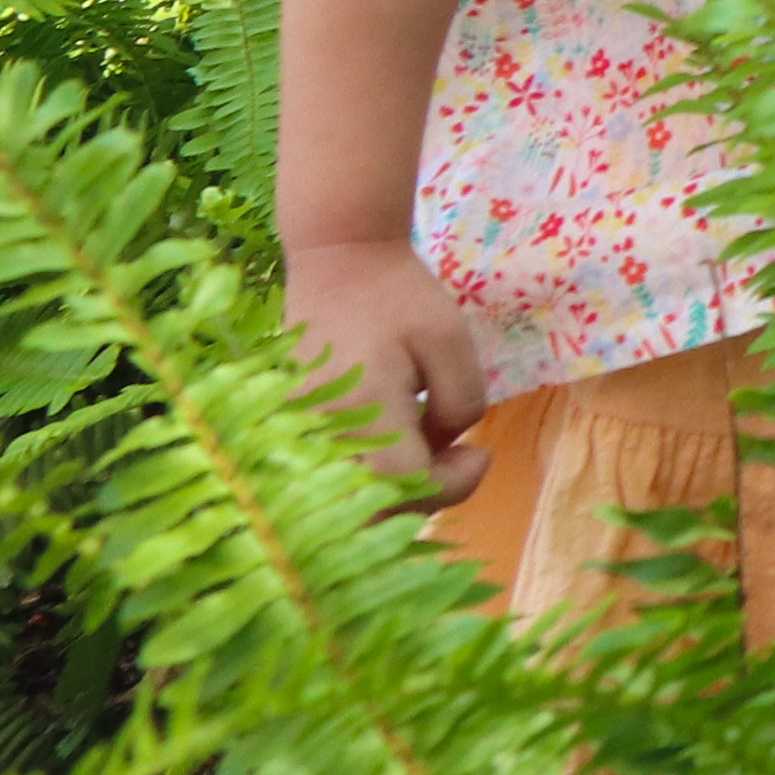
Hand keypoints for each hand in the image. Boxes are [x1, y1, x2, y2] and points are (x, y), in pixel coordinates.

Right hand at [285, 239, 490, 503]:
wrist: (339, 261)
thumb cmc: (400, 297)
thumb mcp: (452, 341)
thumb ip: (460, 402)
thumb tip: (444, 449)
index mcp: (363, 413)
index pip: (408, 487)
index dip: (454, 484)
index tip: (481, 454)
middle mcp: (321, 436)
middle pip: (370, 513)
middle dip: (422, 500)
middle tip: (455, 458)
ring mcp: (300, 437)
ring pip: (349, 502)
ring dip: (395, 493)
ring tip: (427, 445)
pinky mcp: (293, 433)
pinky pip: (332, 478)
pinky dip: (369, 477)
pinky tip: (396, 442)